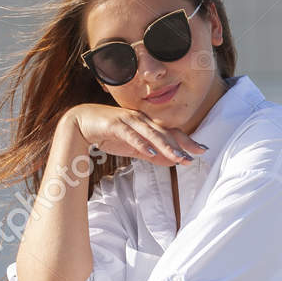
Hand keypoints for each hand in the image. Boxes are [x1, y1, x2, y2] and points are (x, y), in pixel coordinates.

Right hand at [63, 104, 206, 167]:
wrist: (80, 122)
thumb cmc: (107, 133)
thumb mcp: (132, 146)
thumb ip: (150, 153)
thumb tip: (170, 161)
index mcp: (146, 123)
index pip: (170, 132)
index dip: (186, 141)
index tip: (201, 150)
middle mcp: (141, 119)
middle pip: (165, 132)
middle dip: (182, 144)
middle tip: (197, 154)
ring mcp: (128, 120)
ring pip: (151, 133)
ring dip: (166, 146)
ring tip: (178, 157)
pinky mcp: (115, 125)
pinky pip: (131, 135)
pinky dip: (141, 143)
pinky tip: (150, 152)